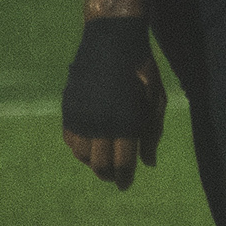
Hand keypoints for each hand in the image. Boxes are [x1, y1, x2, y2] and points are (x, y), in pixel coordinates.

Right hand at [61, 16, 163, 187]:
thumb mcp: (157, 98)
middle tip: (115, 178)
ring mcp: (80, 117)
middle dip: (108, 175)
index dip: (124, 177)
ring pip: (81, 155)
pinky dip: (78, 149)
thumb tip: (148, 163)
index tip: (126, 185)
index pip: (122, 162)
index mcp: (125, 122)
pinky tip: (90, 147)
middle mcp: (99, 123)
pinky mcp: (68, 109)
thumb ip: (153, 132)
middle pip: (99, 163)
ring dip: (92, 163)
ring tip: (104, 163)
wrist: (110, 40)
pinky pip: (69, 139)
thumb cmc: (142, 68)